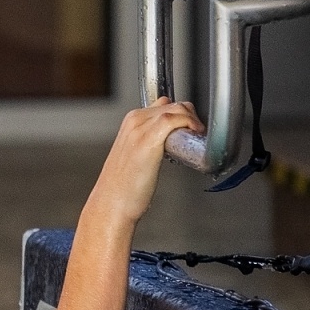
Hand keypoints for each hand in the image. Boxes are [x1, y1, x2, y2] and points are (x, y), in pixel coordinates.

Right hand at [90, 98, 205, 225]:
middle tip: (198, 135)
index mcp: (130, 123)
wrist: (111, 205)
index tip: (192, 129)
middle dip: (190, 117)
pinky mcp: (148, 140)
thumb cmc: (124, 189)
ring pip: (176, 108)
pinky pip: (174, 119)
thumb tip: (170, 143)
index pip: (164, 105)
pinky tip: (195, 134)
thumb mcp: (136, 158)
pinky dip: (189, 122)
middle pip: (173, 105)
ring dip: (192, 120)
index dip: (183, 115)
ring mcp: (139, 129)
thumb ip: (151, 145)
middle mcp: (134, 121)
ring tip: (198, 136)